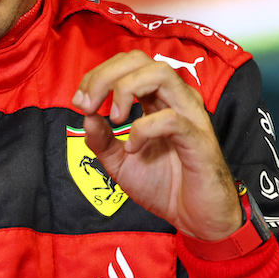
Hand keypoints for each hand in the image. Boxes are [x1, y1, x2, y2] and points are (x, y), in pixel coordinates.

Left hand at [72, 50, 242, 240]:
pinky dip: (143, 129)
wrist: (196, 218)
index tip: (80, 102)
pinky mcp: (198, 138)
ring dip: (126, 90)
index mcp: (157, 100)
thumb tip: (86, 117)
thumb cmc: (165, 186)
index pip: (127, 64)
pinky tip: (133, 148)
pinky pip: (170, 118)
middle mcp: (175, 99)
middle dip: (105, 76)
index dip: (98, 75)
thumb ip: (102, 140)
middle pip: (140, 59)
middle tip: (87, 104)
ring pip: (160, 74)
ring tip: (114, 119)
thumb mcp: (120, 164)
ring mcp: (189, 115)